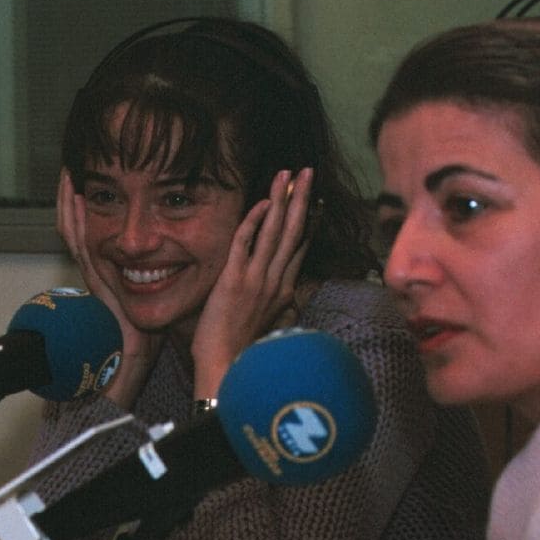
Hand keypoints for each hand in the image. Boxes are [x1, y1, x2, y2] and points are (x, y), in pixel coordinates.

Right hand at [57, 169, 161, 407]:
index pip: (91, 229)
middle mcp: (95, 266)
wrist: (134, 354)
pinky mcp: (93, 276)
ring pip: (72, 228)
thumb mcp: (157, 290)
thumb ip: (161, 270)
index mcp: (107, 268)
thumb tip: (179, 252)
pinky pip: (79, 242)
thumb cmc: (149, 328)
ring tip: (67, 175)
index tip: (88, 178)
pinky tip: (74, 199)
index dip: (86, 205)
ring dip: (68, 201)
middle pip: (75, 224)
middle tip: (70, 168)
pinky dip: (74, 218)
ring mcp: (91, 270)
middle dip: (70, 196)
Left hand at [188, 167, 312, 396]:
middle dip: (301, 198)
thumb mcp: (265, 323)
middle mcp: (276, 281)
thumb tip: (284, 295)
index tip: (312, 197)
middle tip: (308, 171)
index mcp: (284, 290)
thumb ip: (274, 303)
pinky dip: (255, 220)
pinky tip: (262, 202)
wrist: (226, 368)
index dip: (306, 219)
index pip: (299, 246)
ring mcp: (257, 279)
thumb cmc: (240, 350)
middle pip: (294, 231)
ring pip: (275, 231)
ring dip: (282, 199)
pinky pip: (247, 242)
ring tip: (289, 174)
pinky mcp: (235, 280)